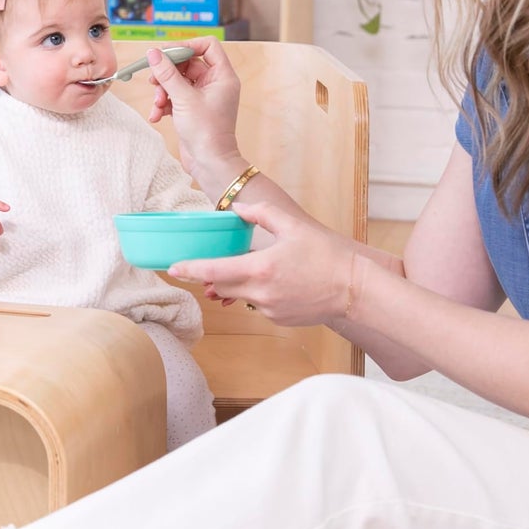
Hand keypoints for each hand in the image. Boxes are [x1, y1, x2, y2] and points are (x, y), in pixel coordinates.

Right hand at [144, 38, 243, 177]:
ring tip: (157, 104)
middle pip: (187, 64)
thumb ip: (167, 74)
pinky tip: (156, 116)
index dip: (187, 46)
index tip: (167, 53)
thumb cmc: (206, 132)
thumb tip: (153, 53)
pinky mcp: (192, 110)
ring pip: (178, 82)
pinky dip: (164, 104)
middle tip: (154, 80)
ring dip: (163, 91)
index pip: (207, 46)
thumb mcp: (183, 98)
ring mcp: (203, 97)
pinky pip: (175, 98)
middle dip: (168, 73)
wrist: (209, 163)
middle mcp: (214, 84)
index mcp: (222, 76)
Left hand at [168, 202, 355, 326]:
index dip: (190, 269)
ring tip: (252, 269)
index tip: (172, 268)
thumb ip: (261, 213)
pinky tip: (277, 282)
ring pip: (239, 296)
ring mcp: (270, 309)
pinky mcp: (279, 319)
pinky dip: (258, 293)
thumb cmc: (327, 255)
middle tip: (200, 266)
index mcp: (260, 267)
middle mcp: (261, 292)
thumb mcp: (292, 226)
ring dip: (236, 284)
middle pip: (220, 286)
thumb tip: (237, 208)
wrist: (355, 289)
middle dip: (209, 277)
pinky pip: (258, 305)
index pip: (214, 271)